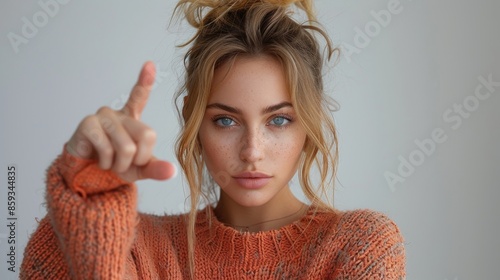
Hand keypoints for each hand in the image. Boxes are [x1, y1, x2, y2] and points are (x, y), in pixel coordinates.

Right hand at [65, 61, 175, 181]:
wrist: (88, 176)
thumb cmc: (116, 165)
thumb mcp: (140, 169)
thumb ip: (157, 168)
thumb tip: (172, 171)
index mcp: (132, 119)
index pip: (140, 96)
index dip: (145, 81)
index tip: (150, 64)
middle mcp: (118, 113)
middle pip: (146, 134)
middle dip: (139, 159)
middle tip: (126, 163)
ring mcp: (102, 117)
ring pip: (127, 147)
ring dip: (121, 165)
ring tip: (111, 163)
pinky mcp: (87, 125)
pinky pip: (108, 149)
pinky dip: (107, 163)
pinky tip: (100, 161)